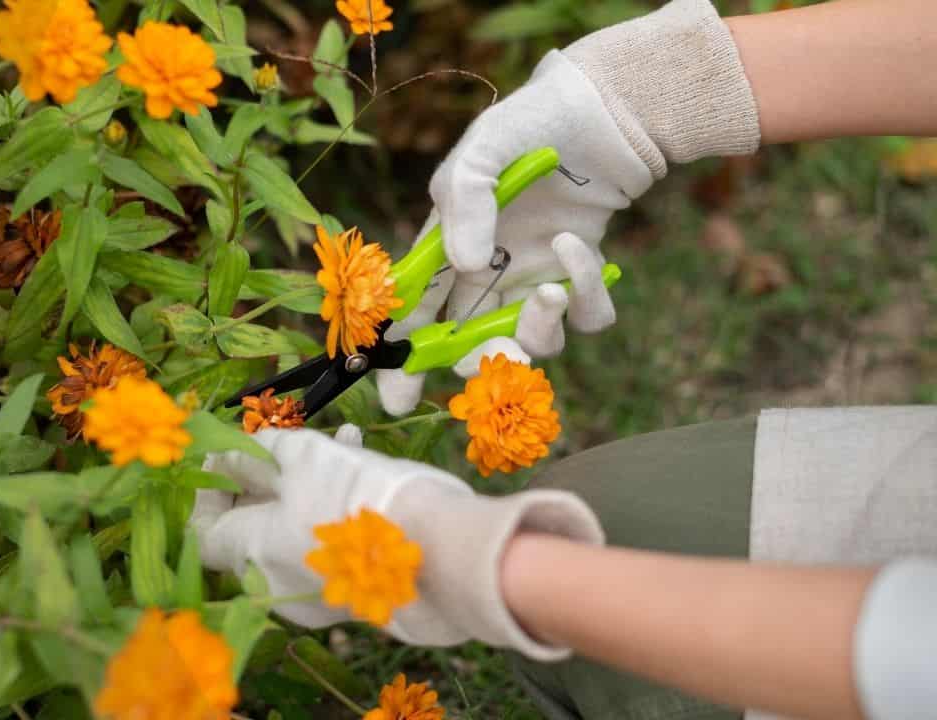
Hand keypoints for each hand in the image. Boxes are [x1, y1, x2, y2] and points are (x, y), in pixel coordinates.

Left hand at [191, 427, 604, 657]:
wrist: (443, 551)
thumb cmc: (360, 496)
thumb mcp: (300, 456)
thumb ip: (253, 453)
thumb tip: (222, 454)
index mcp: (249, 554)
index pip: (201, 528)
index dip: (208, 487)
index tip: (227, 452)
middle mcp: (272, 583)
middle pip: (249, 526)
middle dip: (265, 476)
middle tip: (288, 437)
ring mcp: (313, 594)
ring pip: (290, 529)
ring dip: (302, 482)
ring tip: (337, 439)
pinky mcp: (352, 592)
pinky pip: (324, 545)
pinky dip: (330, 507)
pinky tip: (360, 463)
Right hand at [377, 50, 655, 415]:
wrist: (605, 109)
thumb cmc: (531, 123)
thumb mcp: (482, 151)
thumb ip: (464, 201)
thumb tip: (466, 264)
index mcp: (448, 249)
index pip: (415, 312)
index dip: (402, 356)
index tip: (395, 394)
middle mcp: (488, 274)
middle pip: (469, 343)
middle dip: (477, 364)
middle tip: (495, 360)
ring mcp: (536, 280)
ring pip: (531, 343)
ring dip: (537, 331)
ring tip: (548, 294)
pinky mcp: (582, 280)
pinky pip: (587, 318)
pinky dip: (585, 294)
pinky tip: (576, 248)